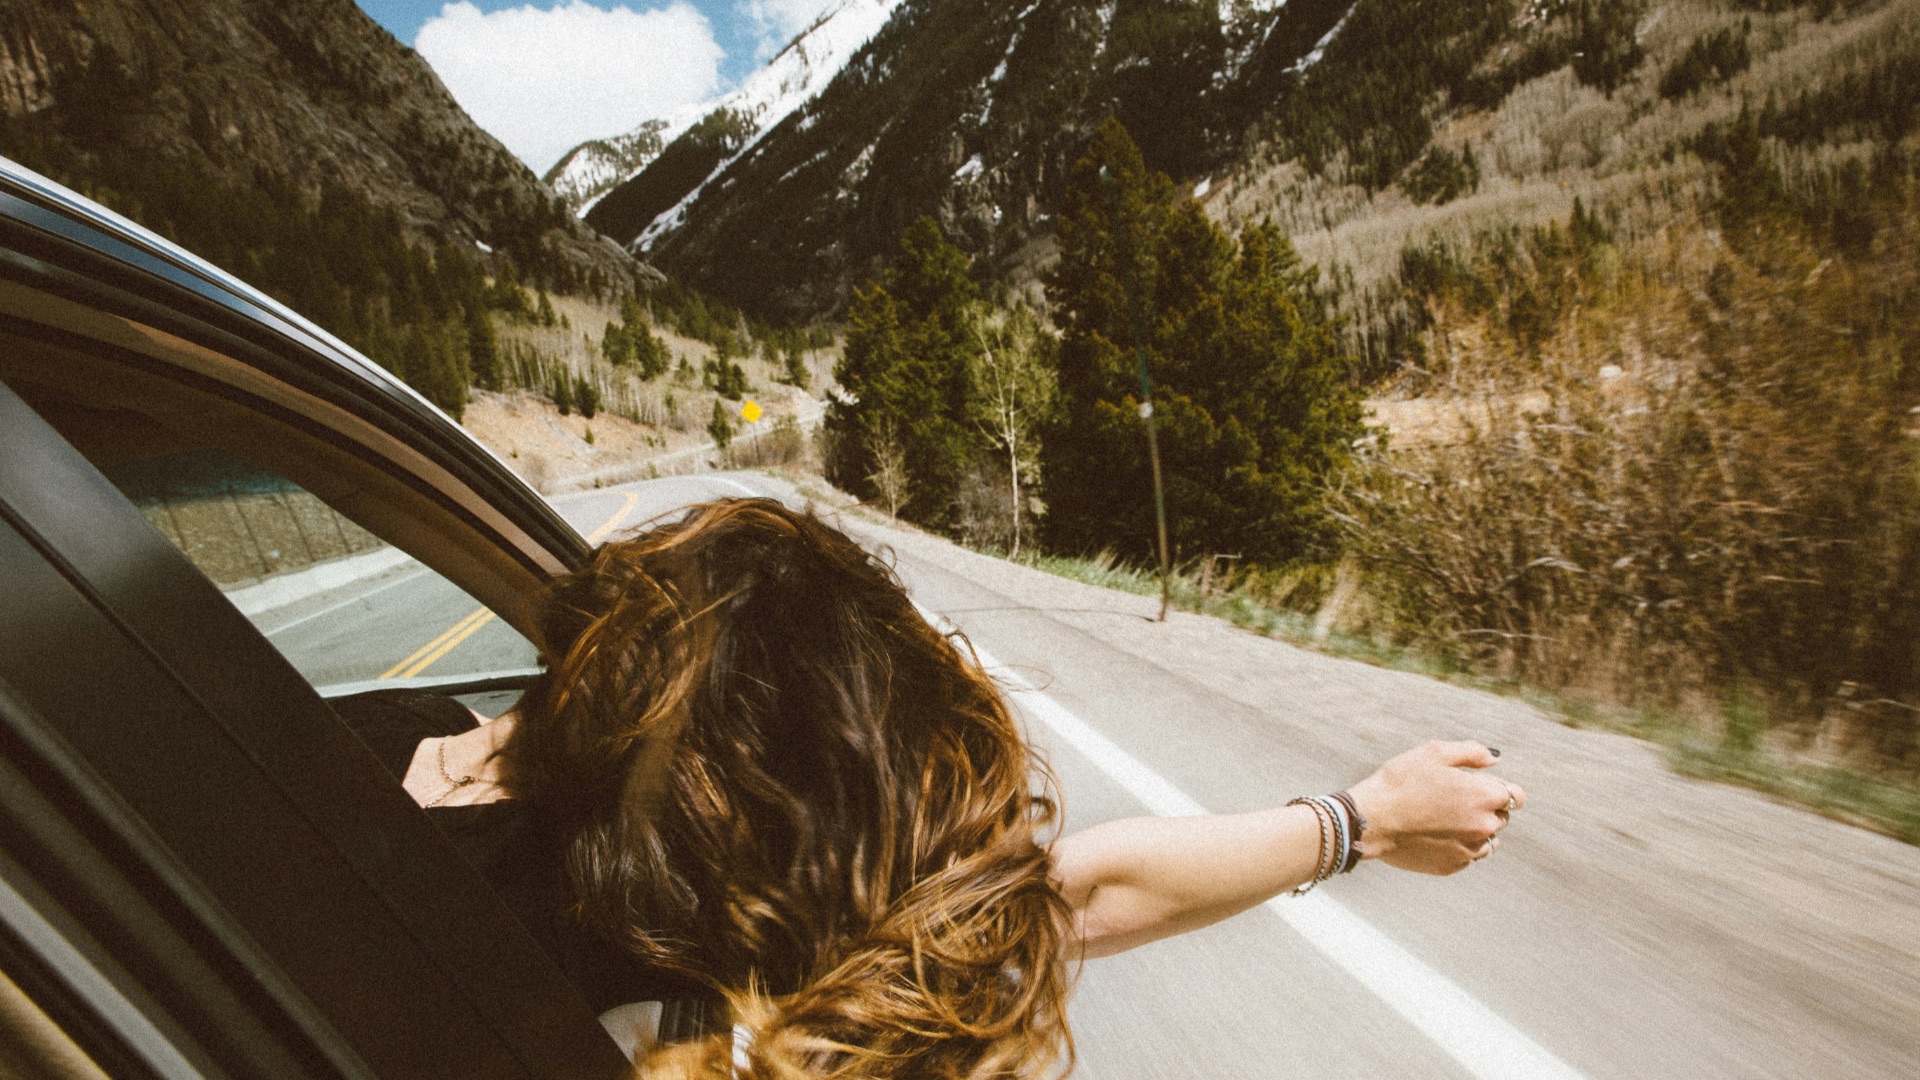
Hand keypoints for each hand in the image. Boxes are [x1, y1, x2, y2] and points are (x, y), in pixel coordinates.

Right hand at [1347, 741, 1523, 874]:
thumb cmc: (1401, 781)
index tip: (1479, 785)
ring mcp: (1469, 849)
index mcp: (1485, 796)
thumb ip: (1472, 753)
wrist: (1372, 819)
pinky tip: (1434, 834)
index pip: (1517, 796)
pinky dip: (1457, 845)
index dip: (1499, 787)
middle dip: (1486, 807)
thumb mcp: (1434, 753)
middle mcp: (1484, 826)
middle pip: (1502, 817)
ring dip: (1475, 829)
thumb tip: (1495, 759)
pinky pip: (1467, 855)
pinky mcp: (1453, 866)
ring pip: (1487, 840)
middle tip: (1452, 799)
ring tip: (1444, 819)